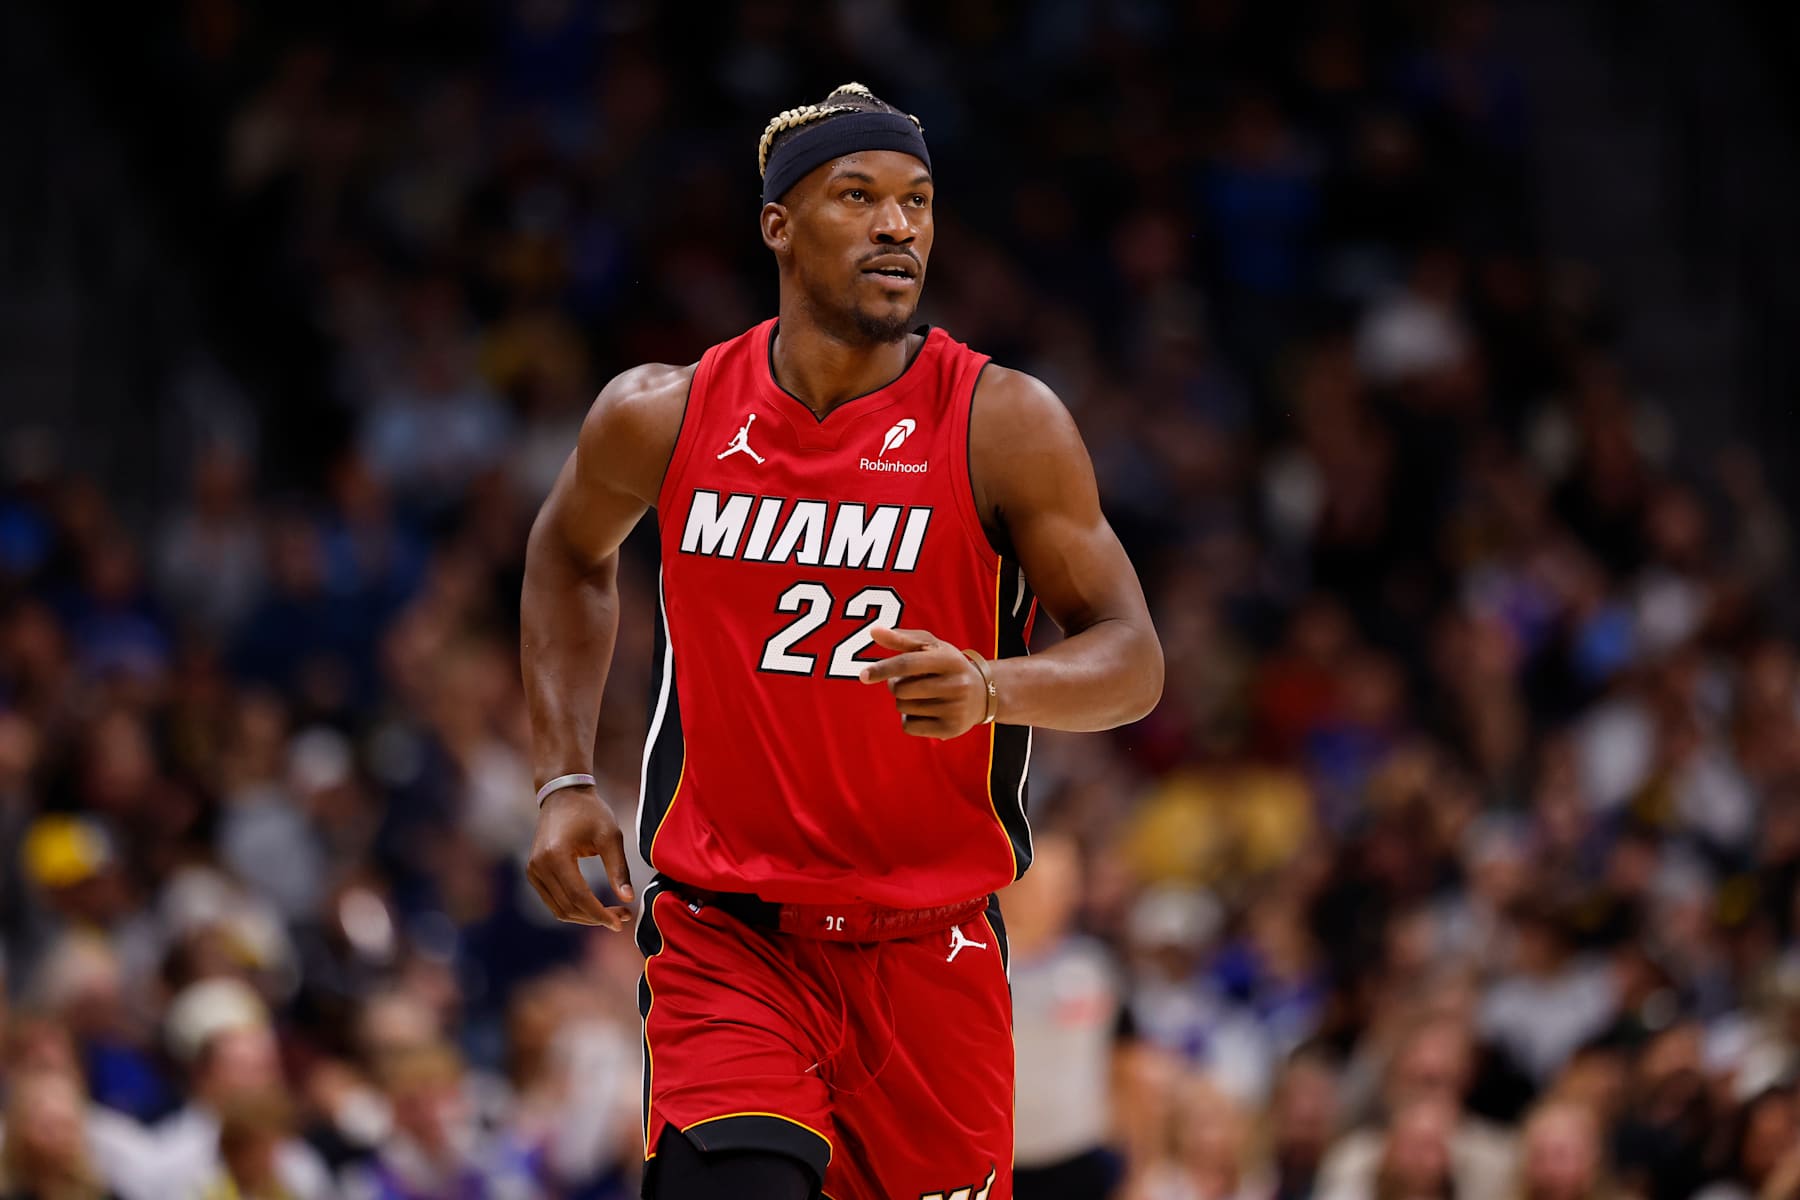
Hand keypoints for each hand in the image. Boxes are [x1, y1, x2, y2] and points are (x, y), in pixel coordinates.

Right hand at [526, 786, 634, 929]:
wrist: (563, 794)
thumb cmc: (590, 811)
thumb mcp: (610, 836)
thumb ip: (618, 868)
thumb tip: (628, 899)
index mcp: (555, 856)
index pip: (578, 896)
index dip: (600, 913)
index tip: (621, 922)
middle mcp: (539, 866)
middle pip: (568, 907)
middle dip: (597, 917)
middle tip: (623, 916)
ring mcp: (533, 871)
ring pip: (559, 909)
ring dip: (586, 917)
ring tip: (614, 913)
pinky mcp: (534, 873)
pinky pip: (553, 901)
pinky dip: (574, 908)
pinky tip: (596, 906)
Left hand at [858, 626, 989, 738]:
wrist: (983, 694)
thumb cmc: (948, 666)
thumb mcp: (931, 647)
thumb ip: (901, 638)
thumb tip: (873, 631)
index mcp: (949, 659)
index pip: (908, 664)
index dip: (883, 668)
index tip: (863, 675)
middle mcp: (956, 684)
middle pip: (901, 689)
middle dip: (896, 685)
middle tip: (911, 681)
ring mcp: (955, 709)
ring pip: (903, 708)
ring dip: (904, 701)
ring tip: (922, 695)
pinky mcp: (950, 729)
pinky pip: (909, 726)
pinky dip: (909, 718)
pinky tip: (926, 711)